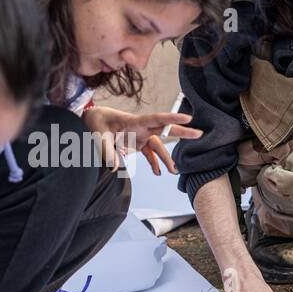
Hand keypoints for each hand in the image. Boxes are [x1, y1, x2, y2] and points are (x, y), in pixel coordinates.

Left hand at [82, 106, 201, 174]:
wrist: (94, 119)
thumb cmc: (96, 122)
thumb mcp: (97, 135)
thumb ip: (106, 151)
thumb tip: (113, 169)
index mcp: (133, 121)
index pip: (156, 119)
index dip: (171, 119)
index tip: (187, 119)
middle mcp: (140, 127)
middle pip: (163, 130)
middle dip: (181, 132)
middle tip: (199, 134)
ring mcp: (140, 135)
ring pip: (158, 145)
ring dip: (166, 157)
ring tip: (175, 171)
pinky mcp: (136, 142)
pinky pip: (149, 152)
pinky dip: (154, 162)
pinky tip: (158, 173)